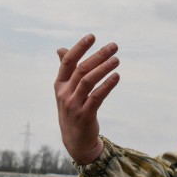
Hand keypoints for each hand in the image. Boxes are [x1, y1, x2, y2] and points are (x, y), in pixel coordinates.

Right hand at [54, 34, 119, 164]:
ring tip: (117, 59)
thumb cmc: (73, 109)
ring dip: (104, 68)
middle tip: (114, 46)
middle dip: (98, 55)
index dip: (79, 48)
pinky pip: (97, 97)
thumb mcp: (66, 90)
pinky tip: (117, 76)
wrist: (75, 139)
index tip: (92, 36)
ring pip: (89, 81)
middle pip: (81, 69)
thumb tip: (60, 49)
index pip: (67, 62)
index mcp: (59, 84)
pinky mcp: (85, 115)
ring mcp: (73, 105)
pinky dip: (107, 85)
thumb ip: (66, 70)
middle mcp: (64, 93)